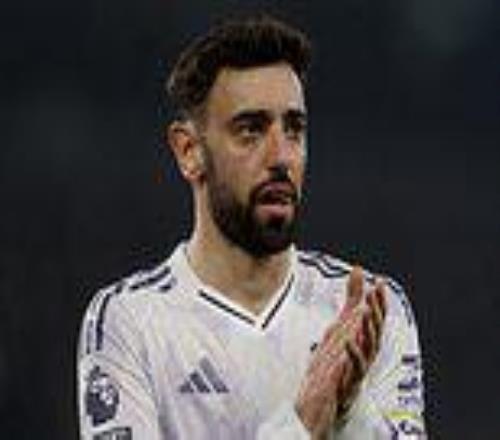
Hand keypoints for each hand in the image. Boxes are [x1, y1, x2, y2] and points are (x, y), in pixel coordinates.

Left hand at [295, 267, 364, 438]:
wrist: (322, 397)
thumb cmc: (335, 358)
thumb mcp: (341, 323)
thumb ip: (352, 298)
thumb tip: (358, 269)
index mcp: (364, 340)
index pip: (375, 318)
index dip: (379, 301)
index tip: (379, 282)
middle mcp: (366, 353)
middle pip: (376, 330)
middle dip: (376, 311)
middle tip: (374, 293)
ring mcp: (359, 369)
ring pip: (370, 348)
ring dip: (369, 329)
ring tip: (366, 312)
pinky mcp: (349, 382)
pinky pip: (355, 368)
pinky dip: (353, 354)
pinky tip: (348, 340)